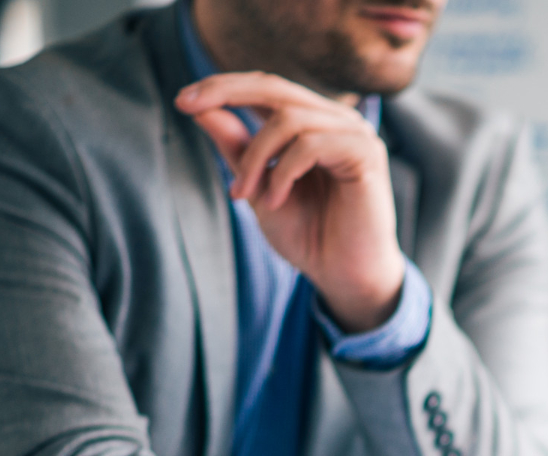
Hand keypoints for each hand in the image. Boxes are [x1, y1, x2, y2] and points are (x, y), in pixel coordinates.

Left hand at [175, 72, 405, 331]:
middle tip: (189, 109)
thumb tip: (201, 109)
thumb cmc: (309, 236)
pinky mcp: (365, 154)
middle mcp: (338, 121)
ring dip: (255, 157)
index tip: (182, 100)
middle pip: (275, 88)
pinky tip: (275, 201)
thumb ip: (236, 149)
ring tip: (245, 194)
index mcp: (315, 124)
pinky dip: (282, 173)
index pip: (267, 88)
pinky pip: (309, 145)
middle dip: (227, 94)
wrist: (344, 276)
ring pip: (288, 118)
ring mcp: (355, 134)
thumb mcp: (258, 188)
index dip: (224, 86)